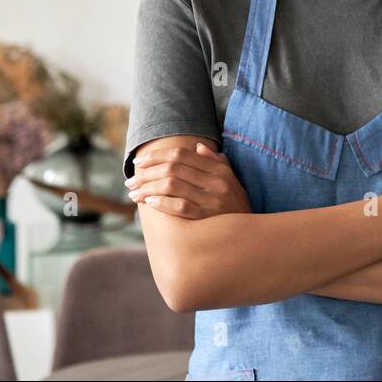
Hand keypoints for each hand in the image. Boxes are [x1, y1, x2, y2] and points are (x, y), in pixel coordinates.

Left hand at [125, 142, 251, 218]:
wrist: (250, 235)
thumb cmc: (235, 205)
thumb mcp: (230, 179)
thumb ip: (215, 162)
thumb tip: (197, 147)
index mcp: (219, 169)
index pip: (181, 155)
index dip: (156, 156)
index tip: (139, 163)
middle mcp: (216, 181)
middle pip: (172, 168)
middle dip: (146, 172)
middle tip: (131, 181)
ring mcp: (212, 200)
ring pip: (172, 185)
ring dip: (148, 188)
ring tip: (134, 194)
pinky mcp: (207, 218)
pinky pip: (179, 206)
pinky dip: (161, 202)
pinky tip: (148, 202)